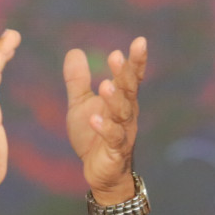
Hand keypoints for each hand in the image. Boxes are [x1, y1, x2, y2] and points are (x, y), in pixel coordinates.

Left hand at [64, 37, 146, 203]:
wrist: (101, 173)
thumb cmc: (94, 137)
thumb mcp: (82, 104)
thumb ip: (78, 80)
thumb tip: (74, 51)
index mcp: (122, 100)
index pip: (132, 77)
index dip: (136, 61)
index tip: (140, 41)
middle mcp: (127, 114)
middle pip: (129, 91)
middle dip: (124, 74)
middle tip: (117, 56)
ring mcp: (123, 133)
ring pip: (122, 113)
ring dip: (115, 99)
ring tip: (105, 85)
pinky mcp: (115, 152)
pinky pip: (112, 139)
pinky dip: (104, 128)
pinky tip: (94, 119)